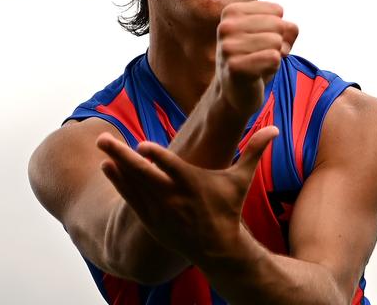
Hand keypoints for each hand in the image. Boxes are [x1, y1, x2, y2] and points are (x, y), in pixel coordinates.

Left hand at [97, 126, 279, 263]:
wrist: (217, 248)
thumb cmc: (228, 209)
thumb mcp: (241, 180)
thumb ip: (254, 151)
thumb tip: (275, 127)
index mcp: (194, 184)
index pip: (172, 168)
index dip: (157, 157)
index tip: (141, 145)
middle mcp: (173, 197)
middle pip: (143, 174)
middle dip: (121, 156)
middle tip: (103, 139)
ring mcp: (160, 210)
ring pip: (133, 185)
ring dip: (115, 166)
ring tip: (102, 148)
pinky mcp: (151, 219)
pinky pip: (130, 199)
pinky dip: (119, 183)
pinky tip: (107, 167)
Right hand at [215, 1, 297, 115]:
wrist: (235, 92)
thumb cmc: (255, 58)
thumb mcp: (270, 35)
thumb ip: (287, 27)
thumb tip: (290, 29)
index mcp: (232, 11)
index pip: (277, 10)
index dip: (278, 29)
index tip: (261, 41)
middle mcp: (226, 26)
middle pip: (278, 25)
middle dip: (278, 43)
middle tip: (261, 55)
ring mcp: (228, 47)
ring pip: (276, 41)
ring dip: (274, 56)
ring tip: (258, 64)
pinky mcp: (234, 66)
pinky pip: (274, 58)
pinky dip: (272, 68)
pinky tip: (257, 74)